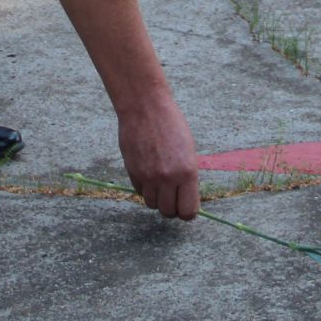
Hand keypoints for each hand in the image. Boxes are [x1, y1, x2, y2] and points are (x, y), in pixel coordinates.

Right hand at [117, 96, 199, 220]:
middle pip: (168, 212)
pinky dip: (144, 188)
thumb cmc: (171, 124)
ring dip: (157, 198)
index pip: (188, 211)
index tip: (186, 205)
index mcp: (187, 172)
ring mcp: (148, 176)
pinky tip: (148, 173)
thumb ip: (187, 175)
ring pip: (152, 204)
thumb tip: (185, 197)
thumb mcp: (188, 150)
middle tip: (173, 196)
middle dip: (171, 207)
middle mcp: (167, 178)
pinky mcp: (132, 172)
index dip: (187, 212)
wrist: (145, 107)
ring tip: (160, 183)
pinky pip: (139, 192)